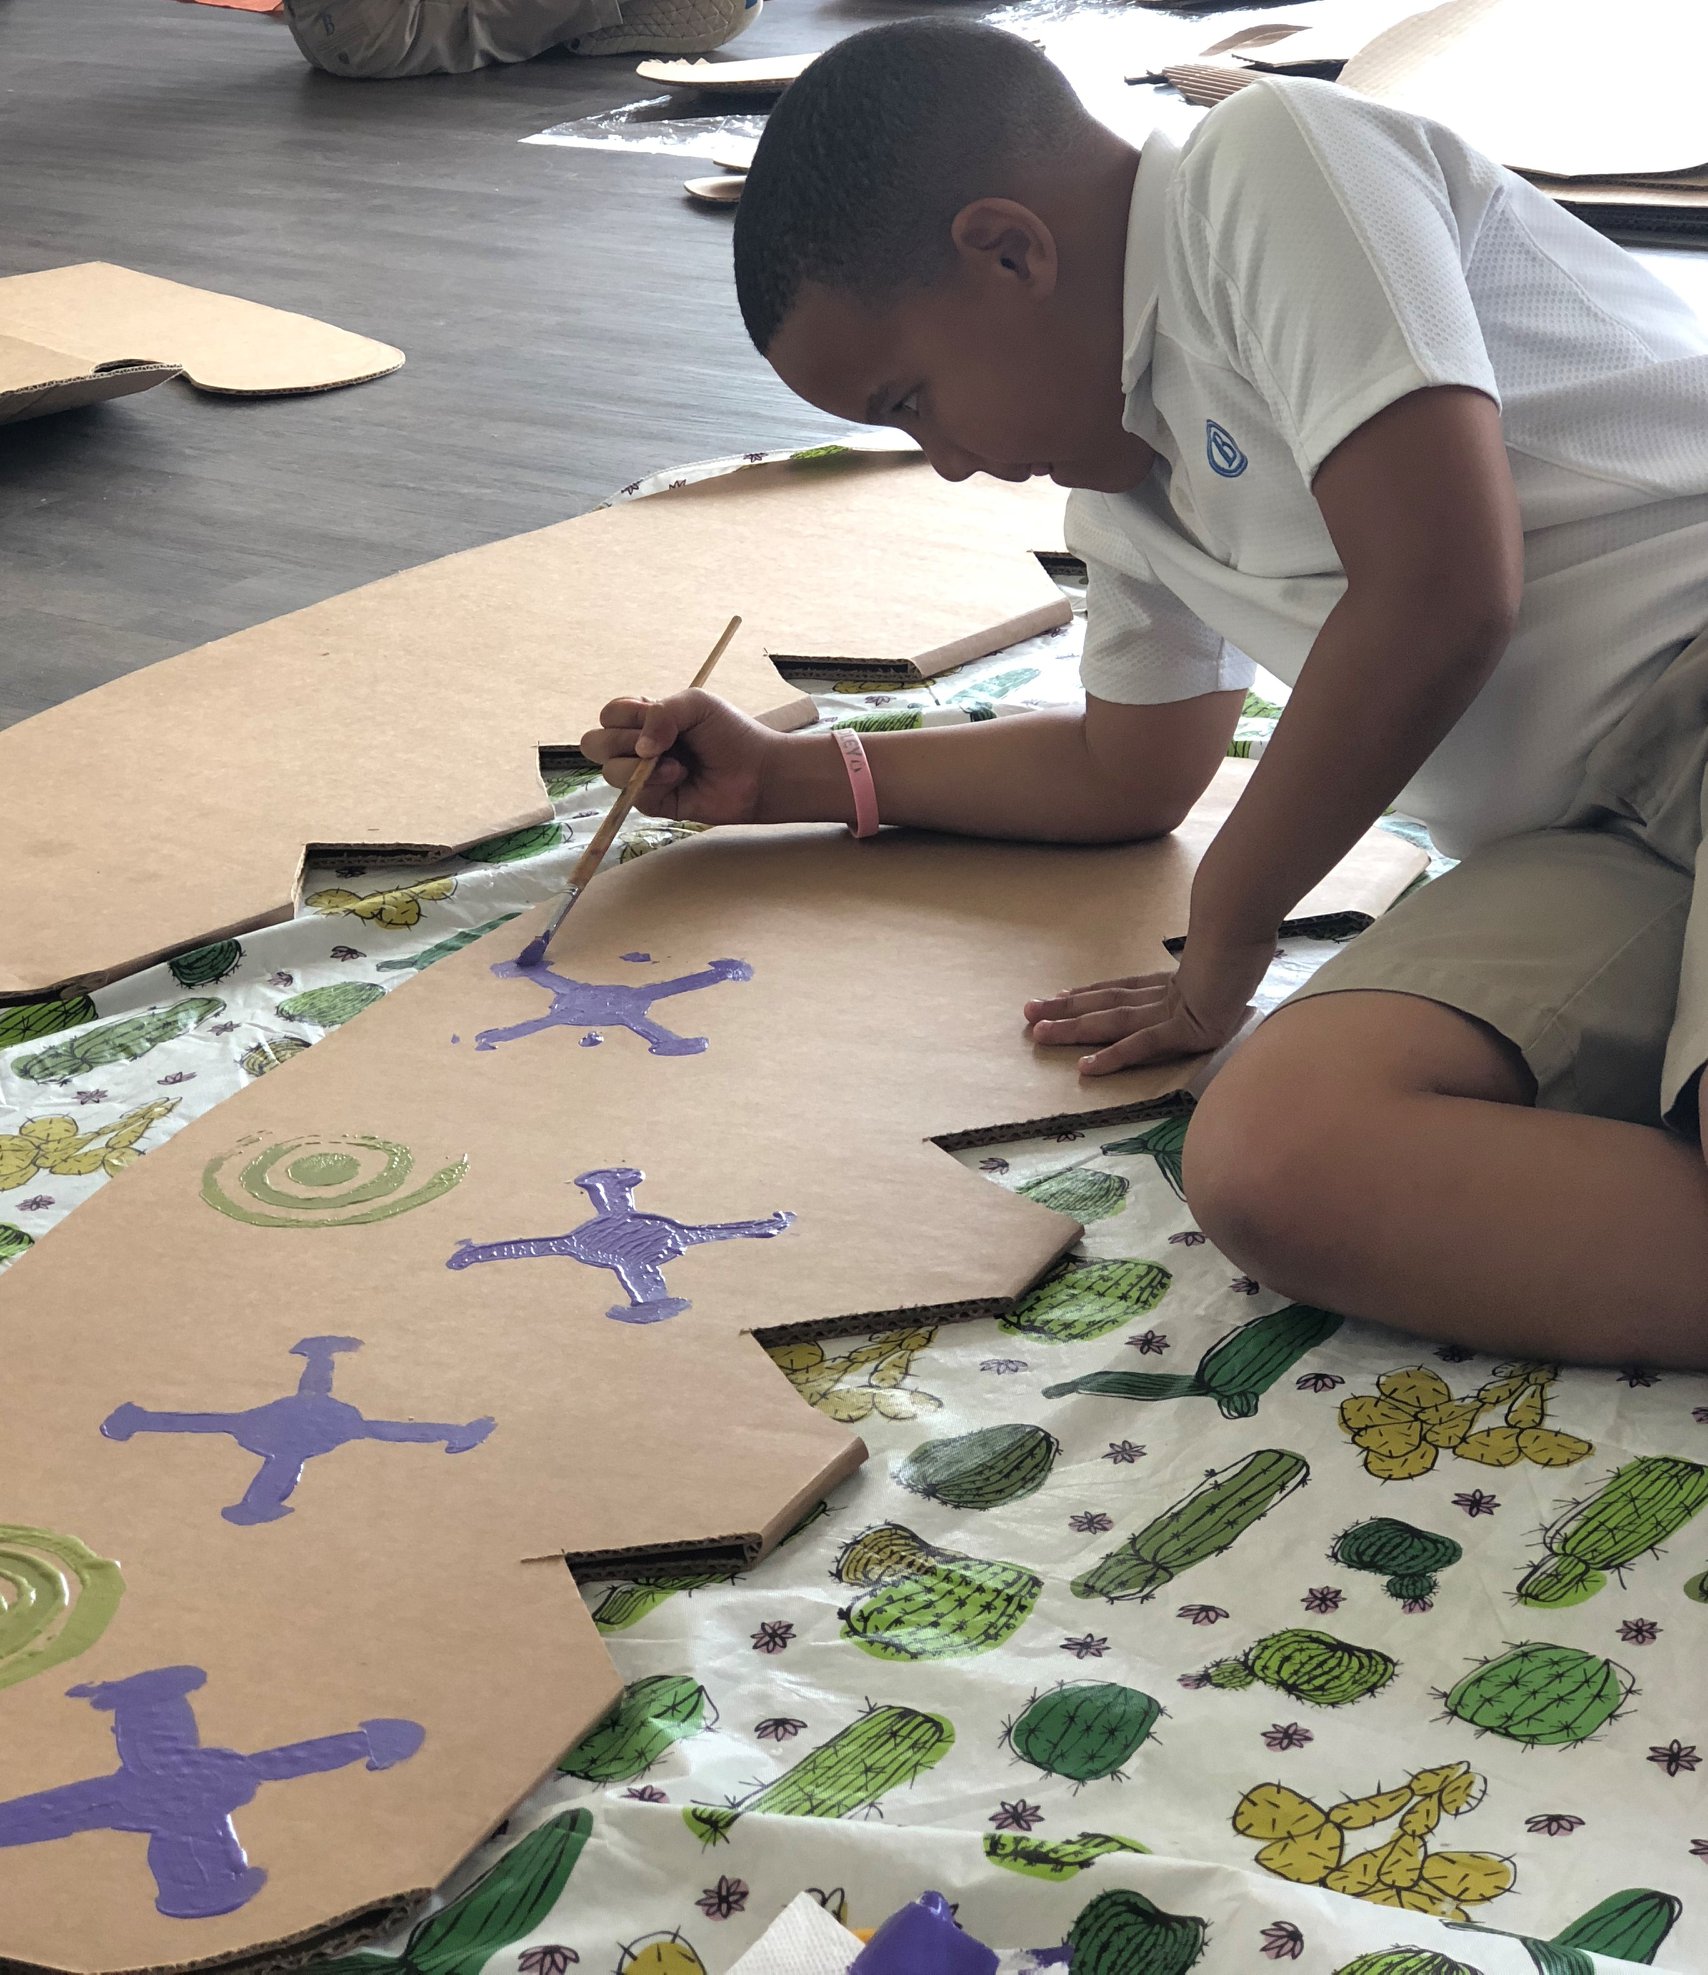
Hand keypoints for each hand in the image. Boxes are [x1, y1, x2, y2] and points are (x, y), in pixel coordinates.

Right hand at [580, 689, 778, 825]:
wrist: (756, 771)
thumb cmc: (729, 733)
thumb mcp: (695, 704)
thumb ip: (660, 712)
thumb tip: (639, 747)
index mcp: (644, 719)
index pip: (609, 715)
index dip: (624, 716)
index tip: (654, 716)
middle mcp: (638, 747)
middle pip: (594, 744)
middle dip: (620, 741)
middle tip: (658, 744)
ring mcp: (643, 776)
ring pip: (609, 772)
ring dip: (640, 766)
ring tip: (677, 765)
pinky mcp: (653, 803)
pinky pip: (633, 796)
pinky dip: (654, 785)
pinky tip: (681, 779)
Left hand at [1023, 933, 1276, 1075]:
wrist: (1247, 926)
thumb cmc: (1247, 942)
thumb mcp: (1230, 962)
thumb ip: (1221, 970)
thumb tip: (1226, 970)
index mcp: (1176, 982)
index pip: (1123, 989)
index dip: (1090, 993)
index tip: (1061, 995)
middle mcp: (1165, 994)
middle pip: (1106, 1002)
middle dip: (1066, 1009)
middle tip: (1028, 1011)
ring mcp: (1172, 1011)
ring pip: (1110, 1021)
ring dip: (1073, 1028)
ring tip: (1038, 1033)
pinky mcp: (1186, 1029)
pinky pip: (1142, 1045)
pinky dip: (1114, 1056)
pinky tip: (1086, 1068)